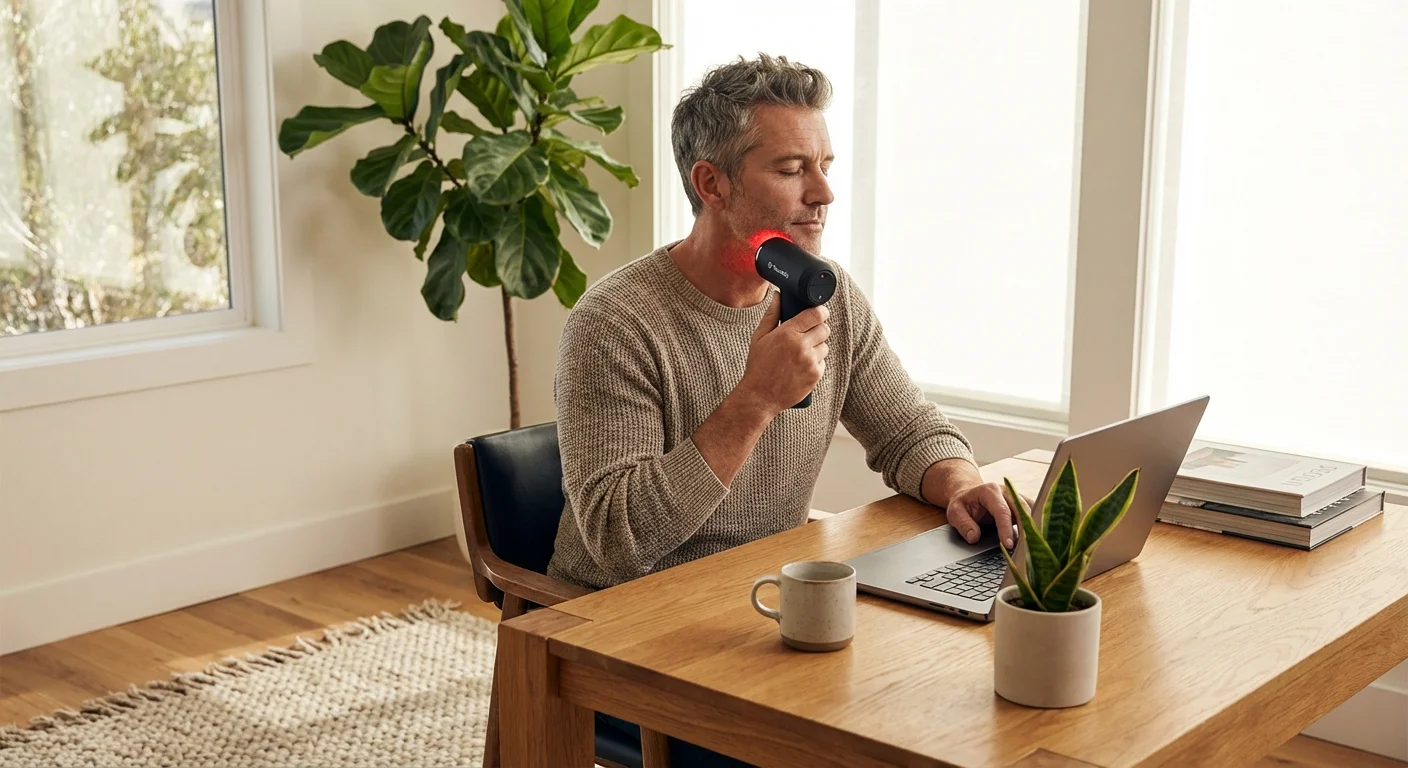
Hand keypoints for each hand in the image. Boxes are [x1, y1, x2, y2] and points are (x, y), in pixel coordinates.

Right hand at [736, 290, 830, 414]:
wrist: (759, 396)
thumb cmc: (758, 366)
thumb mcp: (759, 337)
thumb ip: (771, 314)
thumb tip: (778, 295)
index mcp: (787, 333)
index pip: (815, 314)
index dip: (821, 311)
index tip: (820, 312)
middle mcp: (801, 346)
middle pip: (824, 328)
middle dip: (819, 329)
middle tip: (809, 334)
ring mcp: (810, 361)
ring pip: (825, 346)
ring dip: (817, 347)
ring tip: (802, 353)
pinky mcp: (815, 375)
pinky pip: (823, 362)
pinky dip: (815, 363)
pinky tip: (802, 366)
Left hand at [945, 483, 1032, 549]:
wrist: (969, 494)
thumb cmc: (963, 503)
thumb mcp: (954, 512)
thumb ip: (963, 524)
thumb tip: (974, 537)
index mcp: (990, 491)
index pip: (1002, 511)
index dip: (1006, 528)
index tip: (1008, 544)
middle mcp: (1007, 492)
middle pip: (1021, 510)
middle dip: (1024, 530)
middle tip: (1023, 550)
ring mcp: (1016, 497)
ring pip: (1031, 511)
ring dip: (1032, 528)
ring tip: (1031, 547)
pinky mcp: (1022, 504)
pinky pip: (1034, 513)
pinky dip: (1036, 525)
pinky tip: (1038, 538)